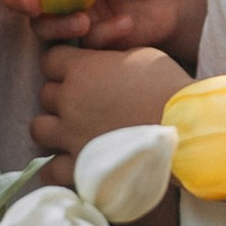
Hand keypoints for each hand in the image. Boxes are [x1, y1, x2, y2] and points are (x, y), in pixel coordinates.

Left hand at [33, 40, 191, 159]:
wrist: (186, 128)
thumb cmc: (169, 87)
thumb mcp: (141, 55)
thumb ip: (110, 58)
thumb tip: (102, 64)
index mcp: (82, 69)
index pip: (51, 60)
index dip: (65, 66)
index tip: (81, 73)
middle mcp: (69, 100)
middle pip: (46, 94)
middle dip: (63, 97)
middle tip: (86, 104)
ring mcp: (70, 135)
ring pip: (39, 128)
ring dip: (54, 128)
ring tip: (74, 132)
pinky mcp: (80, 165)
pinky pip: (49, 169)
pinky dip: (56, 166)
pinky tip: (72, 162)